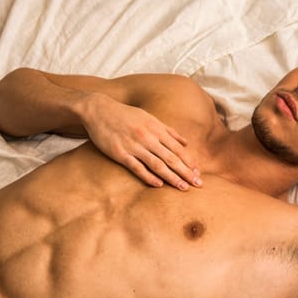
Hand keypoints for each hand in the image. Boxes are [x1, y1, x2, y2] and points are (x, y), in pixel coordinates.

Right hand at [81, 94, 201, 189]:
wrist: (99, 110)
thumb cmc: (126, 115)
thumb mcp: (149, 118)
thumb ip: (168, 131)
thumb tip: (185, 142)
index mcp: (156, 129)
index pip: (177, 148)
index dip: (189, 161)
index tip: (198, 172)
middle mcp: (147, 138)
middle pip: (171, 158)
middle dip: (186, 172)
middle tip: (198, 184)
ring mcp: (134, 146)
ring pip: (157, 164)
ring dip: (172, 177)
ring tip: (183, 187)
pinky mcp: (120, 154)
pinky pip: (137, 167)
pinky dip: (148, 176)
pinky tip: (159, 185)